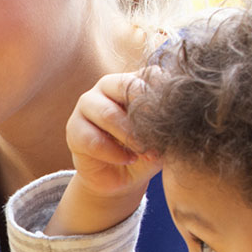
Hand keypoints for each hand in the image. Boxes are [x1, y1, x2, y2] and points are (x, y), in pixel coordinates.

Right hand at [48, 69, 163, 235]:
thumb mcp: (162, 135)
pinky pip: (93, 140)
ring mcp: (87, 104)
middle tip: (159, 138)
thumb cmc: (146, 150)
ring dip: (130, 137)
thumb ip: (168, 122)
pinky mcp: (73, 128)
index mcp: (133, 80)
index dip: (164, 95)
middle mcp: (107, 86)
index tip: (177, 118)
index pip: (150, 74)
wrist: (122, 177)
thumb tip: (178, 116)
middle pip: (125, 87)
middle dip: (145, 115)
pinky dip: (114, 153)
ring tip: (144, 153)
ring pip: (108, 114)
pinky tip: (127, 159)